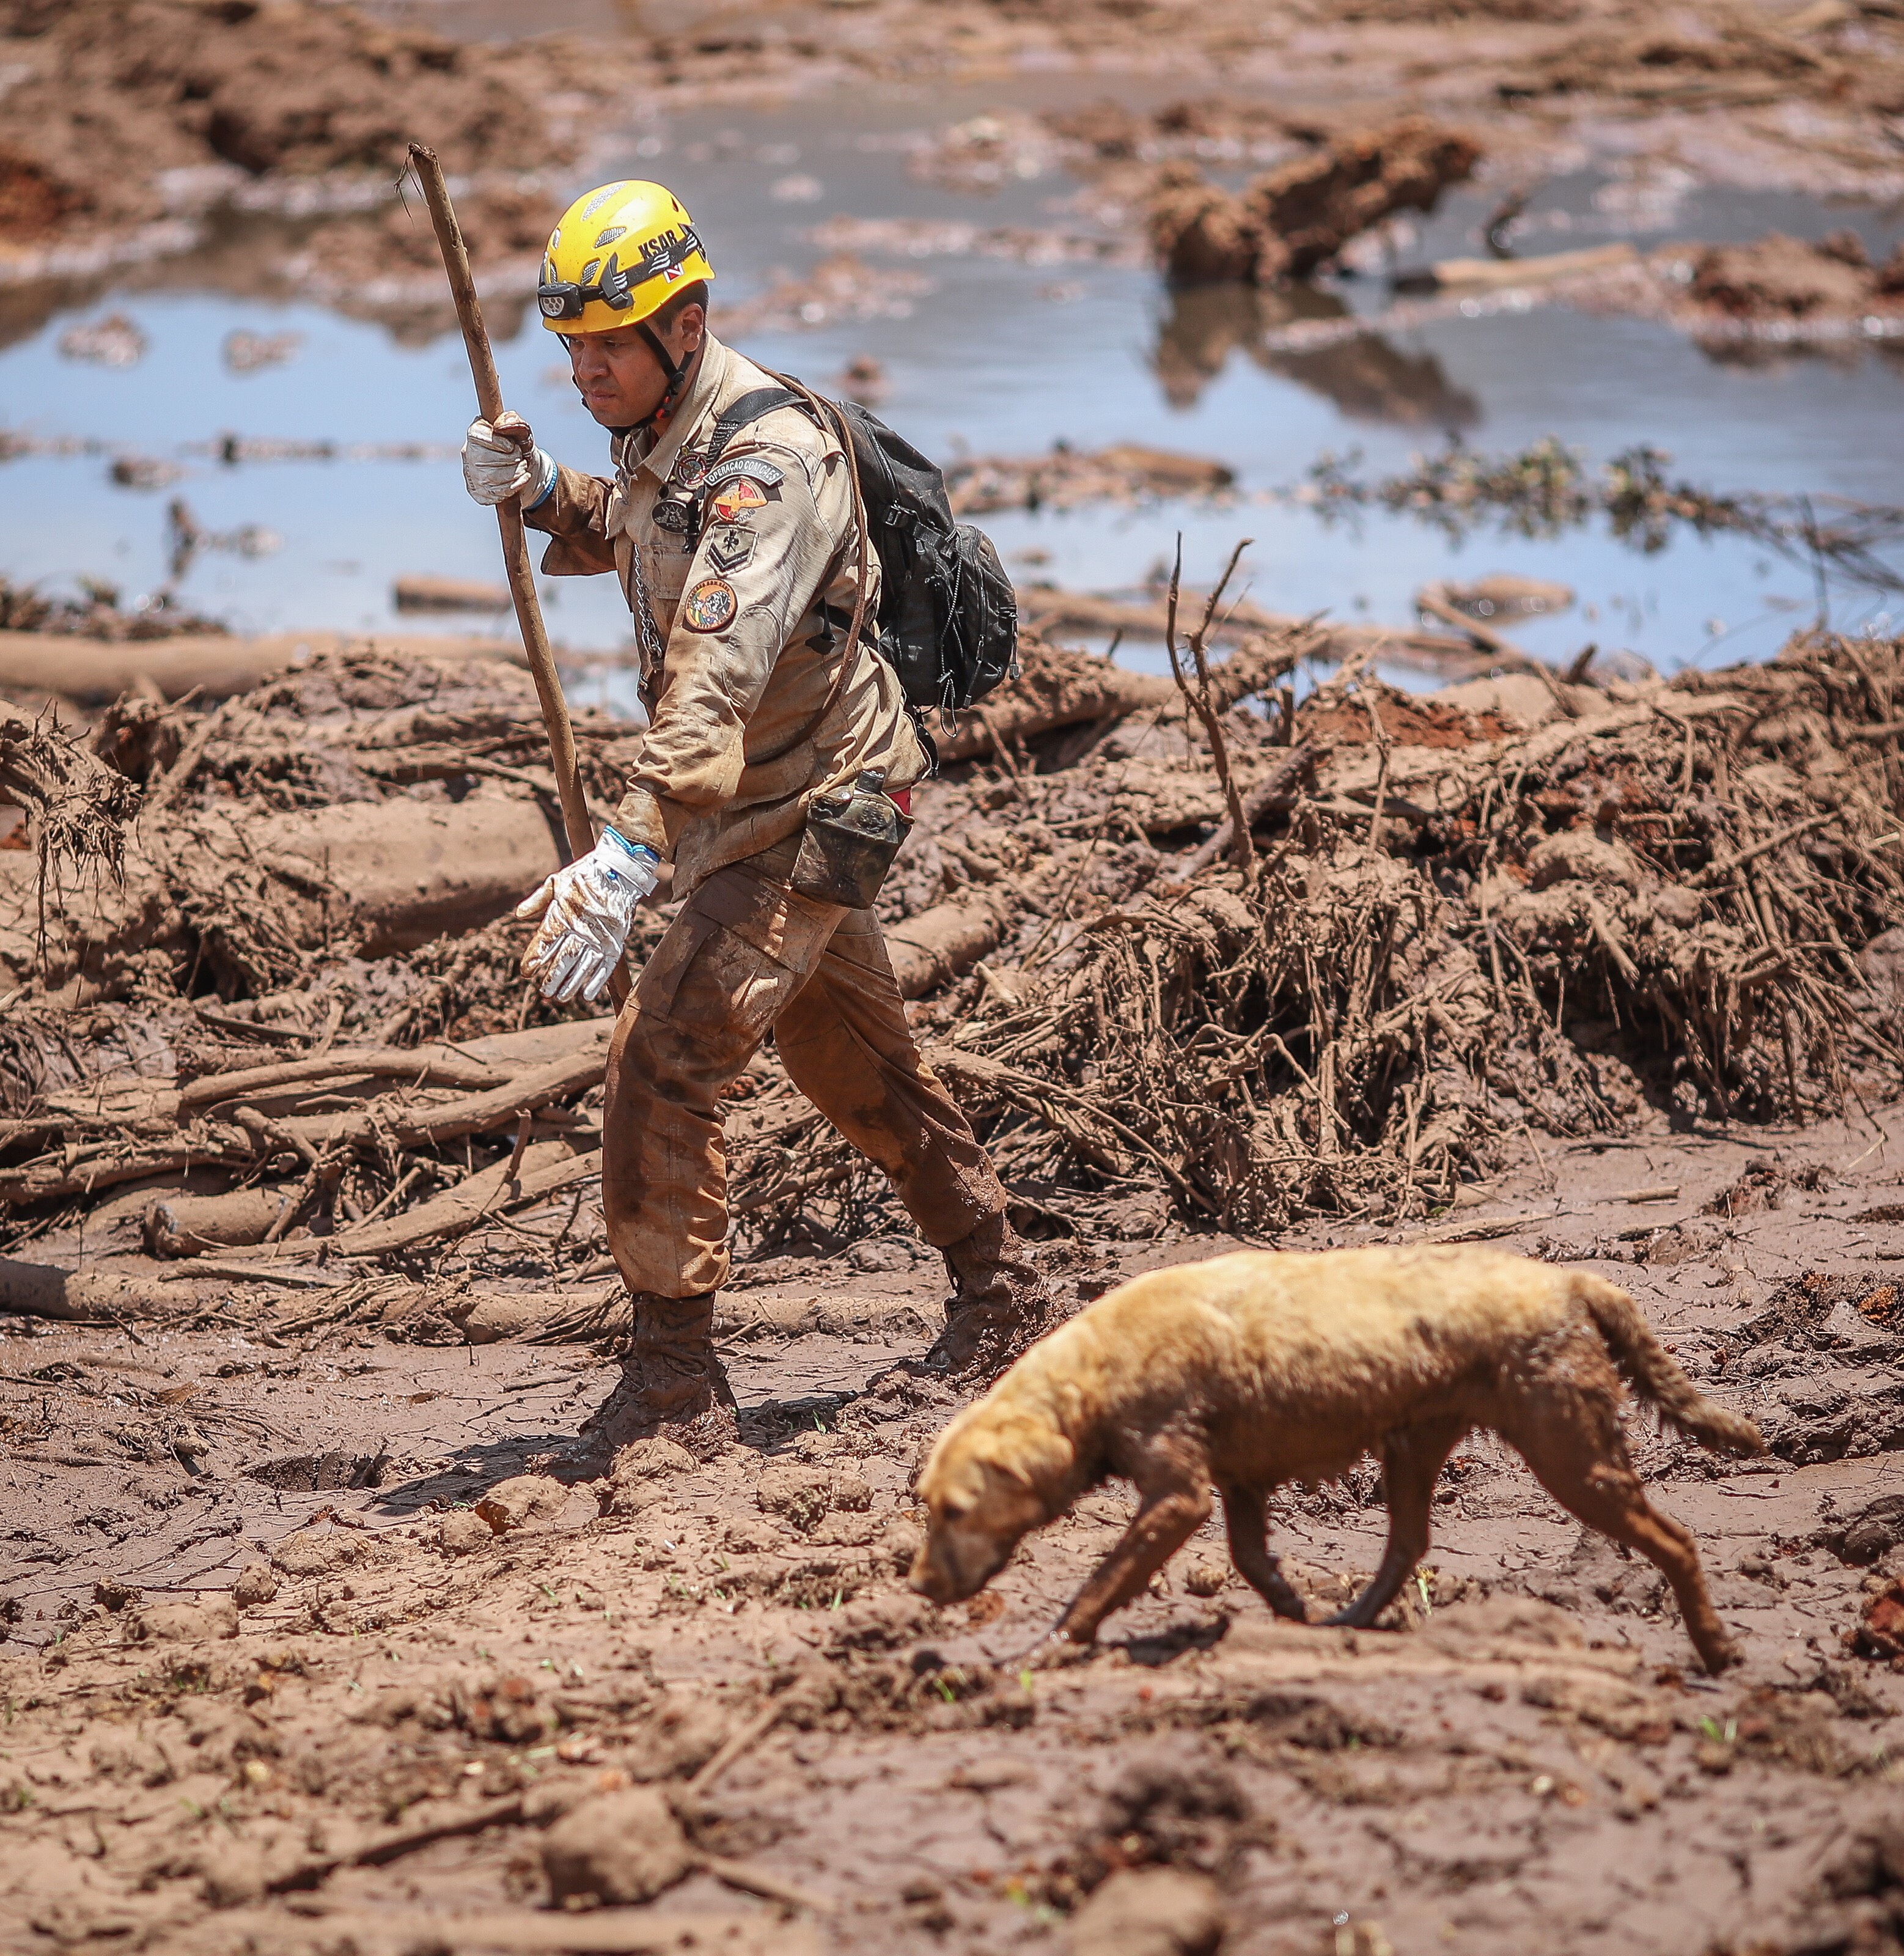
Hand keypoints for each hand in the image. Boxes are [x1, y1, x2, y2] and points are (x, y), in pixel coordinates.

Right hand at [462, 410, 555, 508]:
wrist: (524, 469)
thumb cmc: (519, 447)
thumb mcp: (520, 431)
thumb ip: (514, 422)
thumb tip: (500, 426)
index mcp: (475, 434)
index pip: (477, 436)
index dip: (498, 442)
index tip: (511, 446)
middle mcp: (468, 454)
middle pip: (485, 459)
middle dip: (511, 459)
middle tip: (520, 458)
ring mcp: (472, 475)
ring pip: (491, 477)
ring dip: (514, 473)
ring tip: (523, 468)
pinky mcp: (479, 493)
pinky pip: (495, 493)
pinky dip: (515, 486)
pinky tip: (523, 479)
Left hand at [514, 829, 659, 1002]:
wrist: (620, 869)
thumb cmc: (585, 873)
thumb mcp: (558, 881)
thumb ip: (538, 900)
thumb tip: (518, 915)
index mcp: (563, 913)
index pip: (545, 943)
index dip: (534, 959)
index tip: (526, 973)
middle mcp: (581, 927)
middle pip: (563, 959)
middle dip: (552, 978)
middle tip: (544, 993)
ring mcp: (600, 935)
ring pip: (582, 966)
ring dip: (571, 984)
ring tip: (561, 997)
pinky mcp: (616, 939)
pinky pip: (605, 966)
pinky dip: (596, 981)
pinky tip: (586, 995)